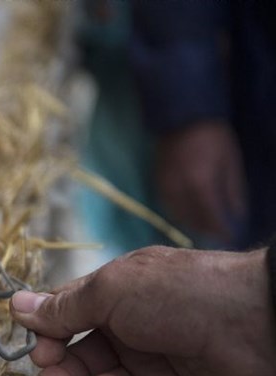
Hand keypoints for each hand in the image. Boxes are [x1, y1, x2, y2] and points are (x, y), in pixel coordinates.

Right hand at [9, 246, 275, 375]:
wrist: (256, 322)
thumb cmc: (181, 293)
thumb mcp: (112, 290)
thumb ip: (63, 309)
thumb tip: (15, 306)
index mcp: (109, 305)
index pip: (60, 328)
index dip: (46, 345)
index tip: (42, 354)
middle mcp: (124, 340)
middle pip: (72, 370)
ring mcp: (147, 375)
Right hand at [155, 120, 246, 242]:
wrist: (183, 118)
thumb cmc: (213, 137)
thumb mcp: (230, 161)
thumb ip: (233, 190)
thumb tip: (238, 215)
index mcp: (200, 184)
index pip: (211, 217)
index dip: (221, 230)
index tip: (230, 237)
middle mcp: (180, 190)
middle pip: (192, 219)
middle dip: (206, 229)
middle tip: (218, 234)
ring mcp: (165, 187)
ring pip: (177, 215)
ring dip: (191, 224)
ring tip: (204, 227)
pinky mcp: (157, 183)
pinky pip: (168, 206)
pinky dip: (179, 214)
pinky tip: (188, 214)